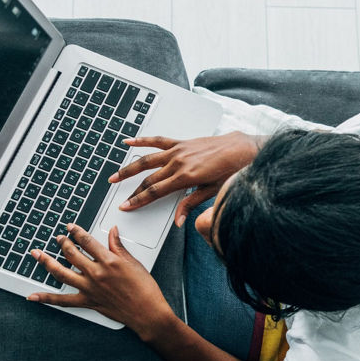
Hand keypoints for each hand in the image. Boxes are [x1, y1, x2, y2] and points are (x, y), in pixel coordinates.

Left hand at [26, 224, 176, 339]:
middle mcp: (96, 273)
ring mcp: (89, 288)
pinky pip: (62, 301)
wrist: (147, 312)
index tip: (70, 227)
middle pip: (71, 254)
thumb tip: (112, 232)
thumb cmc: (145, 289)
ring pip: (62, 273)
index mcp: (109, 261)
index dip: (76, 232)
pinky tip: (33, 296)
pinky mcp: (87, 301)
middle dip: (62, 243)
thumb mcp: (134, 263)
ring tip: (37, 254)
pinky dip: (46, 298)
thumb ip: (118, 246)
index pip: (87, 241)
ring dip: (47, 262)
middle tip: (57, 238)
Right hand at [109, 131, 262, 225]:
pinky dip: (142, 140)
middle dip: (132, 189)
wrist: (244, 149)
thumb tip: (178, 220)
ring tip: (115, 174)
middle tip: (119, 197)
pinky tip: (129, 141)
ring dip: (129, 168)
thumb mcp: (212, 191)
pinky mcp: (182, 142)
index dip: (138, 200)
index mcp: (185, 177)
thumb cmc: (232, 170)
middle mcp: (178, 162)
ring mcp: (179, 150)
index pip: (155, 191)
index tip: (126, 206)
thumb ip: (191, 204)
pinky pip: (158, 140)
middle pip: (148, 178)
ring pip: (147, 159)